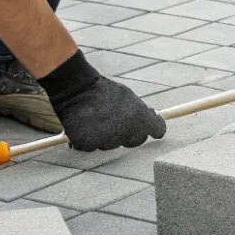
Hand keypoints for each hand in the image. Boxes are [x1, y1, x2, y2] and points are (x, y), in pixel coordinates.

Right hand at [38, 50, 165, 150]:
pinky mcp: (88, 144)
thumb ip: (141, 112)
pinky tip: (85, 124)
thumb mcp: (128, 96)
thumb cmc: (103, 91)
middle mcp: (126, 133)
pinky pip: (92, 146)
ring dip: (107, 136)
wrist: (76, 88)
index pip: (158, 130)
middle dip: (129, 133)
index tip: (150, 127)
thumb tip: (151, 119)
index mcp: (140, 119)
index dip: (153, 128)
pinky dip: (88, 138)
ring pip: (112, 144)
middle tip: (116, 120)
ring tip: (97, 117)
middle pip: (135, 141)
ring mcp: (107, 141)